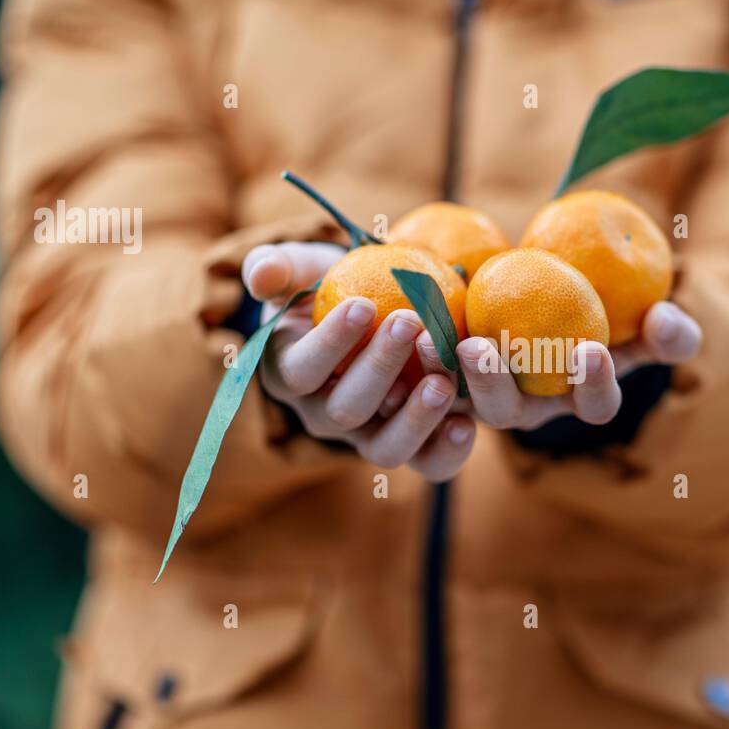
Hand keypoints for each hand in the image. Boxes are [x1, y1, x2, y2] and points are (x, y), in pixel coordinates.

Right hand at [242, 241, 476, 480]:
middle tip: (411, 323)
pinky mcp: (413, 447)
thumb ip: (277, 266)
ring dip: (415, 418)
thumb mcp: (304, 268)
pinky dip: (448, 451)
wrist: (381, 310)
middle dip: (379, 367)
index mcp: (291, 374)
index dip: (329, 343)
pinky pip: (427, 463)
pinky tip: (467, 423)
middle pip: (346, 409)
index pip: (300, 369)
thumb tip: (262, 277)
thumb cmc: (334, 285)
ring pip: (385, 447)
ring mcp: (369, 437)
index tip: (362, 305)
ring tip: (442, 382)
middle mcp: (325, 415)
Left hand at [415, 300, 701, 430]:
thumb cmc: (601, 311)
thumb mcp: (639, 321)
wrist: (536, 297)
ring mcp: (475, 398)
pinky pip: (414, 374)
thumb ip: (665, 329)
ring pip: (452, 398)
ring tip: (422, 335)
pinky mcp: (435, 379)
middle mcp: (522, 409)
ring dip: (435, 369)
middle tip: (481, 347)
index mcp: (575, 398)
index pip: (591, 406)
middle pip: (505, 412)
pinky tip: (388, 324)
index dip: (592, 385)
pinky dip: (401, 355)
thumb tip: (669, 320)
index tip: (592, 350)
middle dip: (493, 384)